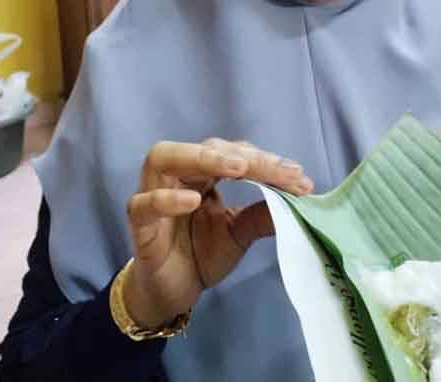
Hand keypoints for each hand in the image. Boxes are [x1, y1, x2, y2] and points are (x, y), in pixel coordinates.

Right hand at [123, 138, 312, 328]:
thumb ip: (263, 214)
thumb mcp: (239, 232)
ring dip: (202, 158)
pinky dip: (167, 199)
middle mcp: (176, 175)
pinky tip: (193, 200)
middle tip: (279, 170)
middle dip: (245, 156)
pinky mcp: (139, 223)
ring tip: (238, 168)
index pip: (234, 154)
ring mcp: (153, 194)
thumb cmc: (201, 253)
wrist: (171, 291)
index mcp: (202, 173)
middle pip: (205, 149)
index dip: (266, 161)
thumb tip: (302, 198)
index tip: (300, 177)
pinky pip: (144, 204)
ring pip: (164, 158)